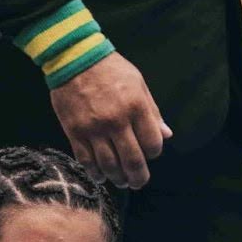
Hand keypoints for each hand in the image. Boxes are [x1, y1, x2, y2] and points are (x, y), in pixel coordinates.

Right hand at [49, 51, 170, 188]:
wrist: (74, 58)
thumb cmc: (110, 69)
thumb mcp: (139, 84)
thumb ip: (153, 112)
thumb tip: (166, 135)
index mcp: (136, 107)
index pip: (152, 144)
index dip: (154, 153)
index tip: (150, 153)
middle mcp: (116, 121)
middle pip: (132, 161)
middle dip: (138, 177)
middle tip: (138, 182)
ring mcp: (94, 129)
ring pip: (109, 165)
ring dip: (117, 178)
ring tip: (121, 181)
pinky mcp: (75, 132)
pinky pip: (86, 160)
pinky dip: (95, 173)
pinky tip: (100, 176)